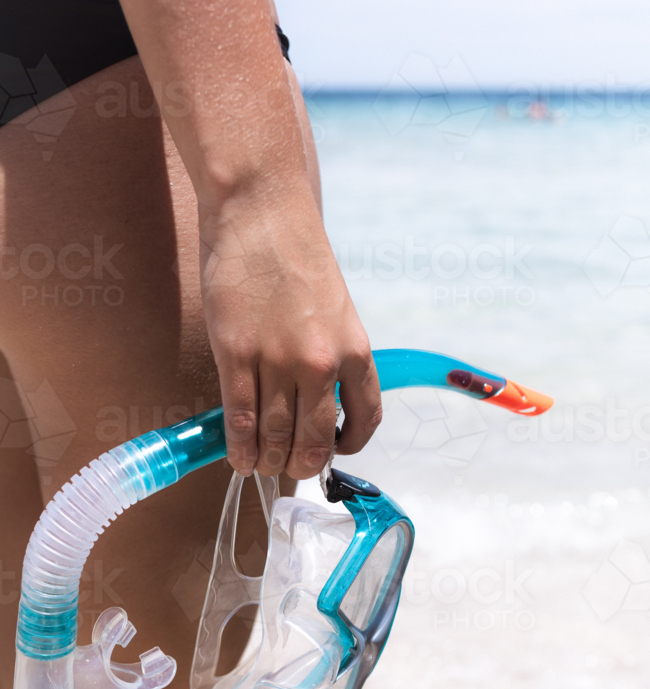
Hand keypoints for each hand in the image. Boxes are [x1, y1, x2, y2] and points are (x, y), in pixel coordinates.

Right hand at [199, 182, 381, 479]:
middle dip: (302, 465)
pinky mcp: (236, 354)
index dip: (349, 446)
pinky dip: (240, 447)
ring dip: (268, 461)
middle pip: (315, 439)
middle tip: (288, 469)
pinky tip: (238, 459)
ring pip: (276, 435)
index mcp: (356, 350)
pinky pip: (240, 419)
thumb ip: (334, 355)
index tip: (334, 451)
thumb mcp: (336, 308)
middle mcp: (322, 362)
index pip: (365, 419)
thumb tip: (321, 401)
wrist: (261, 211)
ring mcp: (277, 360)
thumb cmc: (296, 256)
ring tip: (261, 467)